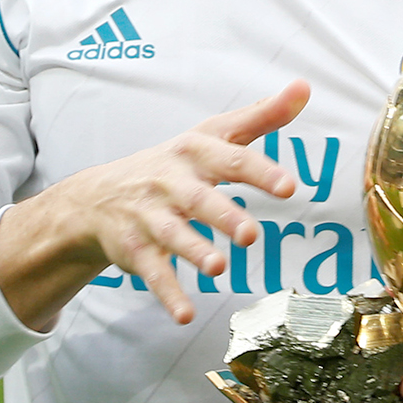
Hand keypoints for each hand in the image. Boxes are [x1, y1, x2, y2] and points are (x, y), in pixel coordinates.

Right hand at [0, 80, 308, 327]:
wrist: (98, 196)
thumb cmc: (174, 164)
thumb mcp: (213, 135)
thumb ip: (261, 116)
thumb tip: (303, 88)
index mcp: (195, 152)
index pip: (232, 159)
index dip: (260, 172)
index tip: (289, 187)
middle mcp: (171, 182)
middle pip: (199, 198)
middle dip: (223, 216)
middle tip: (251, 235)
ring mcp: (151, 217)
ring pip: (173, 235)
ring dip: (195, 251)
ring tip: (219, 268)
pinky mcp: (136, 249)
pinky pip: (153, 273)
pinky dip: (168, 294)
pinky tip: (185, 314)